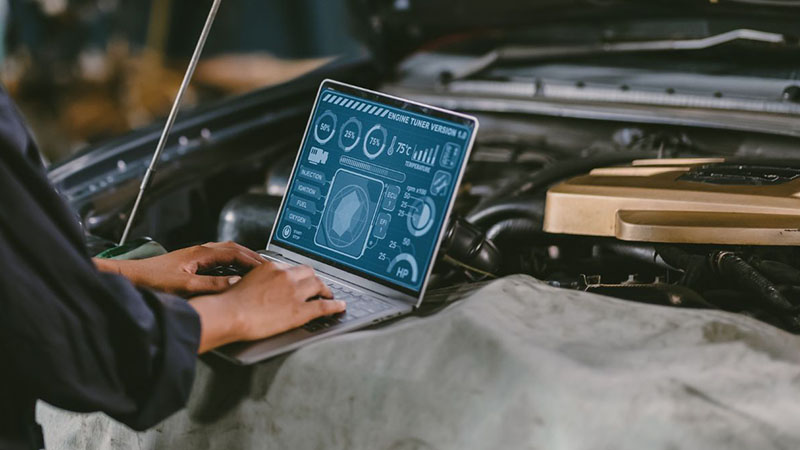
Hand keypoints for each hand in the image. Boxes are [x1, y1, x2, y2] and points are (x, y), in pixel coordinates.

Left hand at [94, 241, 263, 295]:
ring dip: (241, 258)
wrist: (130, 278)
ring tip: (254, 268)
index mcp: (201, 253)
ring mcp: (194, 255)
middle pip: (233, 248)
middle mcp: (199, 251)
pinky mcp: (189, 262)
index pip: (235, 252)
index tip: (267, 267)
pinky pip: (217, 259)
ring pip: (225, 252)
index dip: (253, 260)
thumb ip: (212, 285)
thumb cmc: (151, 280)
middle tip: (267, 266)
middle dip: (251, 256)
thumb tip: (235, 284)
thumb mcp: (185, 286)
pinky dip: (230, 263)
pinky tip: (232, 273)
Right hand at [189, 262, 346, 352]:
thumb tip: (263, 286)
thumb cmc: (230, 303)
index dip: (299, 275)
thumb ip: (259, 280)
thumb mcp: (244, 282)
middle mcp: (286, 276)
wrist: (230, 314)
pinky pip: (324, 305)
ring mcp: (295, 292)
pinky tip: (340, 306)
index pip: (292, 268)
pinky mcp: (300, 310)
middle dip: (315, 279)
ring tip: (329, 295)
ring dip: (326, 290)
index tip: (301, 280)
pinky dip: (335, 305)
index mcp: (272, 267)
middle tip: (317, 287)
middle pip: (309, 273)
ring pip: (319, 285)